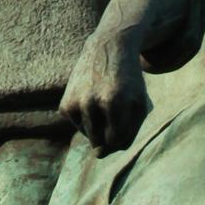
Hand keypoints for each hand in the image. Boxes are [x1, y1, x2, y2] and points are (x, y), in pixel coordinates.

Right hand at [61, 22, 148, 155]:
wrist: (108, 48)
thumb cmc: (128, 82)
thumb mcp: (139, 106)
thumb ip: (127, 136)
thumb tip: (99, 156)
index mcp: (113, 102)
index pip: (116, 141)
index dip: (124, 134)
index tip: (126, 117)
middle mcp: (90, 102)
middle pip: (101, 143)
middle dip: (111, 133)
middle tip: (116, 109)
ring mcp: (75, 103)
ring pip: (90, 138)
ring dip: (101, 127)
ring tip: (105, 103)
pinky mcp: (65, 105)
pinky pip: (80, 128)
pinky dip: (88, 120)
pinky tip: (93, 100)